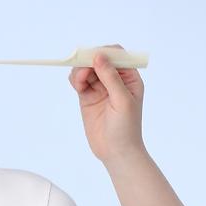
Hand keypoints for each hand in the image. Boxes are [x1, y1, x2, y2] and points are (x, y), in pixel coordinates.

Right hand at [68, 42, 145, 163]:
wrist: (116, 152)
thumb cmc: (126, 128)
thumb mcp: (122, 100)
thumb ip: (111, 77)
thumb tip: (99, 56)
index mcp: (129, 78)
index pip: (117, 55)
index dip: (104, 52)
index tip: (93, 58)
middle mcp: (115, 80)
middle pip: (98, 59)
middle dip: (89, 61)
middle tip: (82, 71)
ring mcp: (100, 88)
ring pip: (86, 69)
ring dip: (80, 70)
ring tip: (78, 82)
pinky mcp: (87, 98)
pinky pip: (79, 81)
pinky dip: (75, 79)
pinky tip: (76, 85)